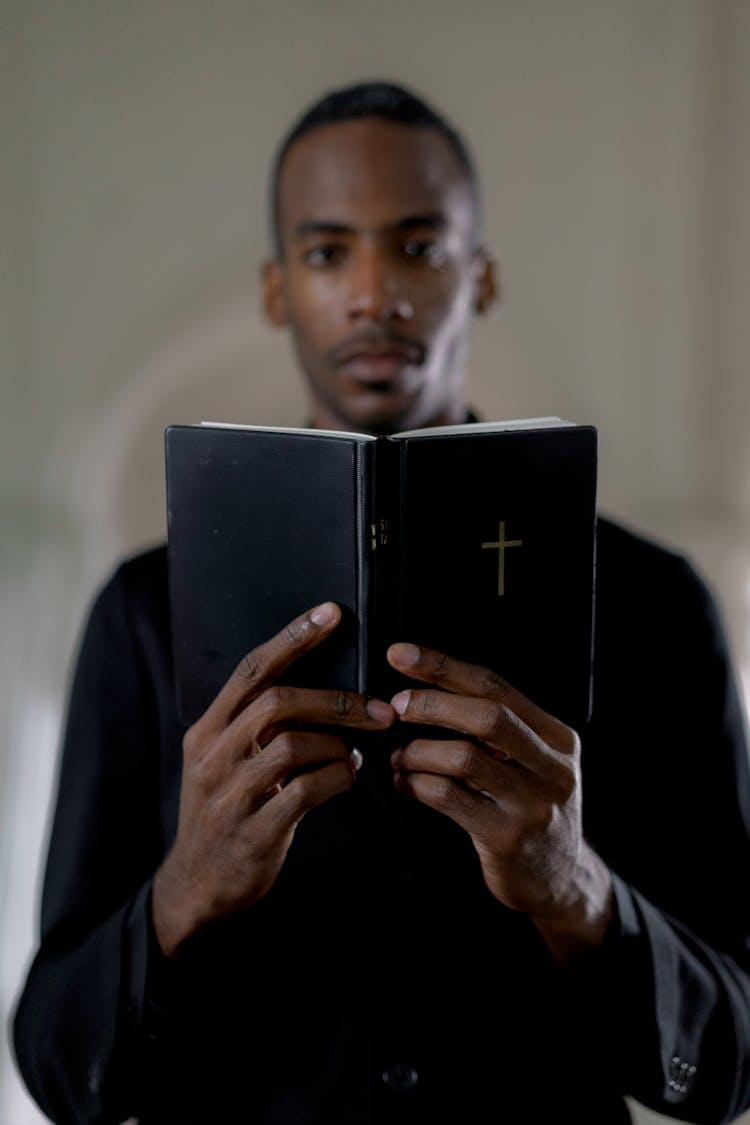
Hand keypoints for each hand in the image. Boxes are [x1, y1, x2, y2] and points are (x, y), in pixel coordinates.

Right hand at [152, 602, 393, 955]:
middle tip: (378, 709)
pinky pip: (304, 792)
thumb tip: (326, 693)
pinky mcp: (252, 832)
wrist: (197, 885)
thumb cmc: (228, 810)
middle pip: (277, 702)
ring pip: (292, 745)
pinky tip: (347, 778)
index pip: (251, 669)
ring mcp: (229, 795)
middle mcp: (211, 755)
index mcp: (206, 730)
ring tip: (354, 753)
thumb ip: (259, 728)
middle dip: (336, 700)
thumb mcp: (228, 762)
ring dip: (337, 744)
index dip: (293, 637)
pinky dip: (336, 779)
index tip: (331, 613)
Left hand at [386, 642, 612, 963]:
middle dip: (432, 704)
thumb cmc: (532, 808)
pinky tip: (406, 783)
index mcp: (556, 736)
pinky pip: (449, 798)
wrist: (561, 879)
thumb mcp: (533, 761)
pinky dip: (417, 784)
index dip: (443, 666)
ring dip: (418, 751)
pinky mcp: (507, 838)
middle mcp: (552, 767)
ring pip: (464, 758)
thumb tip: (428, 687)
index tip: (400, 654)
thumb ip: (499, 727)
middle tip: (396, 706)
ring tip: (399, 757)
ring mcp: (532, 804)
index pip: (495, 686)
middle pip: (487, 716)